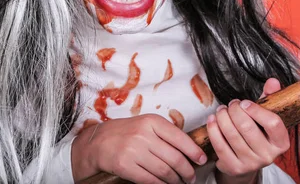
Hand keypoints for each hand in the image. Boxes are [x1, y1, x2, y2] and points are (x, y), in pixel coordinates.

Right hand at [71, 114, 207, 183]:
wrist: (97, 142)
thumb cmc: (126, 133)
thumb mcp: (145, 125)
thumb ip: (165, 133)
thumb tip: (189, 148)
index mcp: (152, 122)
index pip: (180, 138)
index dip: (194, 151)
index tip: (202, 159)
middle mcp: (143, 135)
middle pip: (174, 157)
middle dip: (187, 170)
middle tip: (192, 177)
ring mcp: (133, 150)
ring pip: (164, 170)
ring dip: (175, 180)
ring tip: (180, 182)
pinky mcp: (125, 165)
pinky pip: (150, 179)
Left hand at [207, 78, 289, 183]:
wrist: (247, 161)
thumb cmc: (257, 133)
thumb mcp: (265, 116)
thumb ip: (269, 98)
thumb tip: (273, 81)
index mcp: (281, 142)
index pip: (273, 123)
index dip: (257, 110)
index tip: (244, 102)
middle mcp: (268, 156)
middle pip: (248, 127)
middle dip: (235, 110)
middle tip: (231, 104)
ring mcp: (251, 164)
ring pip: (232, 135)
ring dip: (223, 117)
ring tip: (221, 110)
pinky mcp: (234, 168)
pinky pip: (220, 145)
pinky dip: (213, 129)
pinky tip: (212, 120)